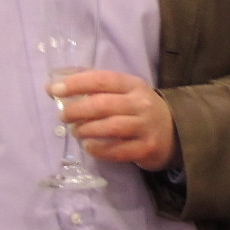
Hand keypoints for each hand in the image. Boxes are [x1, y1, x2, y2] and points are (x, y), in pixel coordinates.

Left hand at [51, 70, 177, 171]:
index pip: (102, 80)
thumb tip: (59, 79)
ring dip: (86, 129)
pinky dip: (98, 149)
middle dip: (77, 110)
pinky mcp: (146, 148)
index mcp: (133, 85)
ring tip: (76, 131)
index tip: (53, 90)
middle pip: (103, 104)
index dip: (76, 83)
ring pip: (111, 127)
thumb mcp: (125, 91)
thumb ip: (97, 85)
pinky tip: (88, 147)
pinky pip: (117, 150)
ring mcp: (145, 126)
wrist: (176, 132)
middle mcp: (141, 103)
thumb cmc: (139, 110)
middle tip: (63, 116)